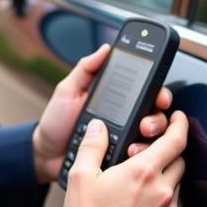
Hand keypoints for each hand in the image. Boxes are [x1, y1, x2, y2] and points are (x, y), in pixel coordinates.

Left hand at [31, 44, 171, 184]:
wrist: (46, 153)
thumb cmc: (57, 122)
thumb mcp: (68, 90)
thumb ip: (86, 68)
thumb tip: (106, 48)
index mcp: (118, 99)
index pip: (146, 92)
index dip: (158, 91)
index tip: (159, 95)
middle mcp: (126, 118)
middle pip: (156, 114)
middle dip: (158, 116)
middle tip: (145, 122)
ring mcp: (125, 139)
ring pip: (154, 136)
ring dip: (152, 135)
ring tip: (139, 136)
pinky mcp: (121, 158)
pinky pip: (141, 156)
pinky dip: (141, 153)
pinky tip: (131, 151)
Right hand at [63, 111, 187, 206]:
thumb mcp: (80, 176)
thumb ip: (92, 146)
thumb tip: (98, 128)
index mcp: (143, 171)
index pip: (176, 139)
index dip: (180, 124)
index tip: (177, 118)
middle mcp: (161, 190)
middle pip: (179, 160)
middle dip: (168, 151)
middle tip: (151, 150)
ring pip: (175, 184)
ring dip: (163, 176)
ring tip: (140, 181)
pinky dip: (161, 199)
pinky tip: (140, 204)